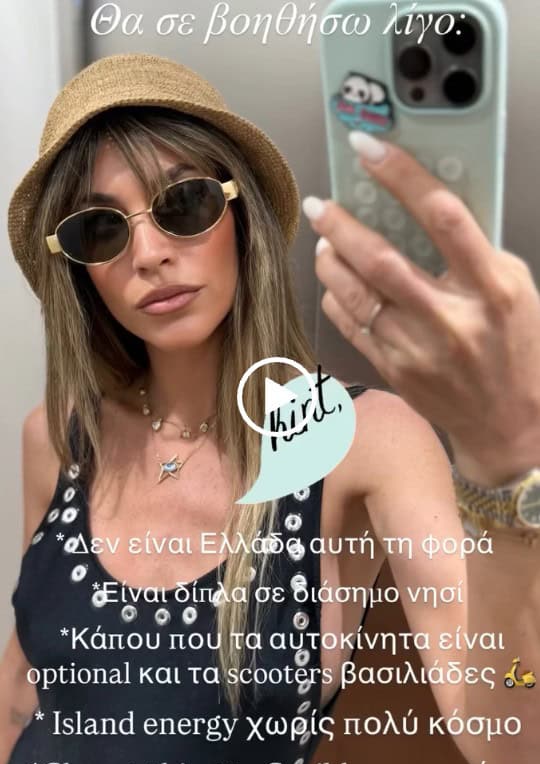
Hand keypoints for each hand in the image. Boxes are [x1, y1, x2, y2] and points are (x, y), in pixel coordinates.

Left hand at [303, 133, 539, 484]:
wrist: (510, 424)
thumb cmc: (517, 350)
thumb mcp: (516, 289)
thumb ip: (476, 251)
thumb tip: (422, 209)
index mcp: (492, 288)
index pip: (443, 216)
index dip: (402, 176)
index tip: (370, 149)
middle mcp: (452, 319)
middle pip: (382, 260)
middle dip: (342, 225)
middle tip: (321, 204)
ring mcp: (418, 349)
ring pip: (357, 294)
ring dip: (331, 261)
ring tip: (325, 241)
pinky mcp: (395, 371)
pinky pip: (352, 326)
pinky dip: (337, 298)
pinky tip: (335, 283)